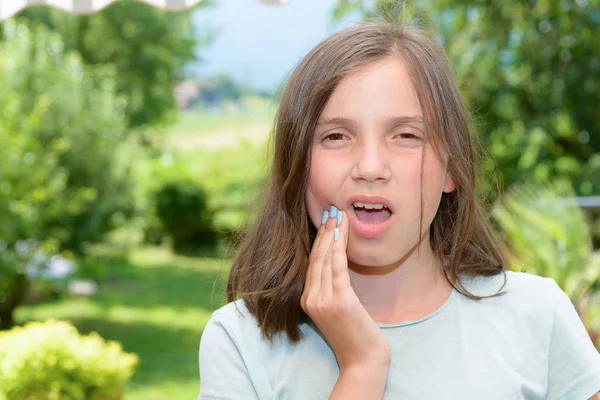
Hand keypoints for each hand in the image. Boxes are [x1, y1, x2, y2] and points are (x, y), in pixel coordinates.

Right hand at [300, 206, 390, 370]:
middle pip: (317, 257)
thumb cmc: (356, 335)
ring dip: (333, 233)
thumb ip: (334, 288)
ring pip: (326, 258)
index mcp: (308, 300)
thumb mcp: (340, 308)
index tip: (327, 220)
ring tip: (339, 214)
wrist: (363, 361)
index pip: (313, 262)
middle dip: (325, 230)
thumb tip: (340, 262)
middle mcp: (310, 298)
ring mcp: (322, 300)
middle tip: (333, 209)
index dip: (320, 240)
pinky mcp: (339, 301)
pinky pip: (338, 267)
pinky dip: (340, 247)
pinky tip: (342, 231)